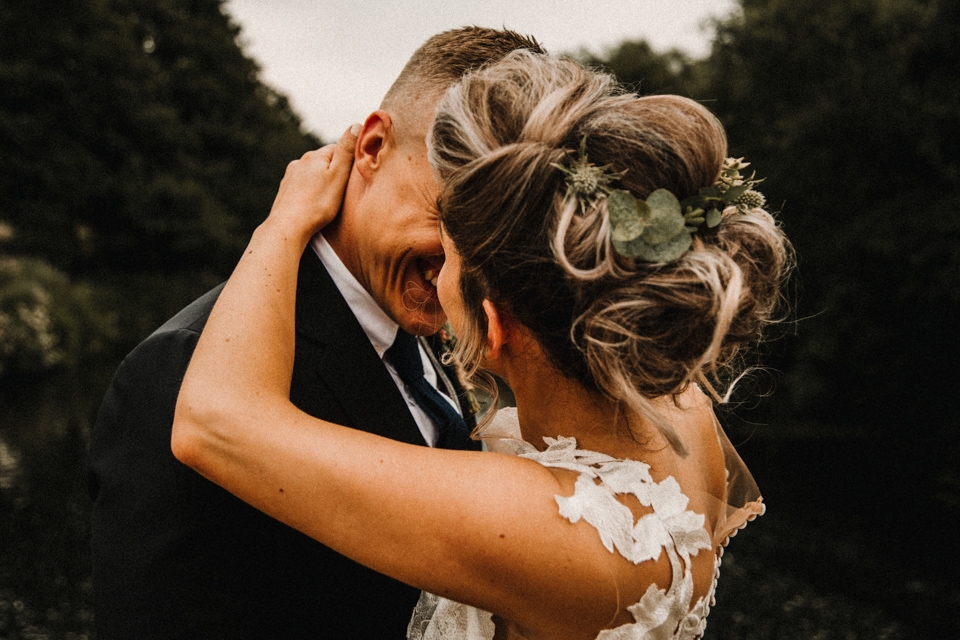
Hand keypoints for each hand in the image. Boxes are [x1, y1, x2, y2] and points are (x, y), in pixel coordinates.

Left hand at [267, 124, 358, 239]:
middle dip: (335, 171)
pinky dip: (311, 192)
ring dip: (322, 182)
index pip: (338, 149)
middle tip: (345, 189)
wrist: (288, 226)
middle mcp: (300, 162)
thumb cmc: (317, 204)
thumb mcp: (338, 175)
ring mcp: (290, 177)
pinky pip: (303, 186)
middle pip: (324, 161)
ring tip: (330, 199)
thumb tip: (356, 125)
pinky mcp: (285, 191)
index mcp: (314, 156)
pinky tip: (315, 204)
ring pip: (312, 174)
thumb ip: (347, 150)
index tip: (357, 174)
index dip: (350, 160)